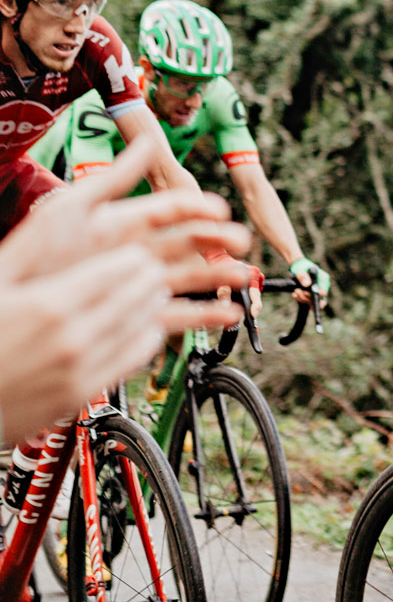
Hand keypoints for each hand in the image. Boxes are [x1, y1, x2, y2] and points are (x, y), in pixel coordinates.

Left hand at [0, 139, 248, 295]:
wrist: (14, 303)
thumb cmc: (33, 255)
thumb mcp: (73, 208)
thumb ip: (115, 178)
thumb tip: (150, 141)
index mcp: (123, 223)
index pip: (170, 210)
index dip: (197, 209)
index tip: (220, 210)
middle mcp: (134, 252)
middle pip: (186, 243)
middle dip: (216, 242)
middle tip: (240, 243)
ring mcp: (135, 284)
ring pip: (188, 278)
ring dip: (217, 276)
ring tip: (241, 278)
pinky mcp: (135, 315)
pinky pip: (176, 315)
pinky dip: (204, 316)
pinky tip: (226, 315)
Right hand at [0, 247, 190, 440]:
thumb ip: (31, 246)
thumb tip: (65, 207)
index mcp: (49, 305)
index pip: (119, 271)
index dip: (134, 259)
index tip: (137, 253)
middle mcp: (70, 339)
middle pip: (136, 297)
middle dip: (149, 279)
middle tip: (152, 269)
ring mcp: (78, 369)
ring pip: (140, 327)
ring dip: (152, 306)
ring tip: (152, 294)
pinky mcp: (81, 393)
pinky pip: (131, 360)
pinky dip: (145, 339)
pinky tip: (142, 329)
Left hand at [288, 254, 330, 306]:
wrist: (298, 266)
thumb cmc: (301, 266)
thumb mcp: (301, 270)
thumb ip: (303, 276)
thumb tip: (307, 284)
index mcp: (324, 279)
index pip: (324, 292)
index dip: (315, 295)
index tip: (305, 292)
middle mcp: (323, 286)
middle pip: (319, 299)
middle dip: (307, 298)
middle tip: (297, 291)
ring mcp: (317, 291)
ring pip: (312, 301)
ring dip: (302, 298)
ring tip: (295, 291)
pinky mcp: (311, 294)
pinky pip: (307, 301)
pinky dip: (300, 299)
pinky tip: (294, 294)